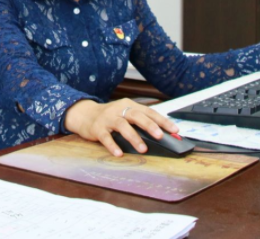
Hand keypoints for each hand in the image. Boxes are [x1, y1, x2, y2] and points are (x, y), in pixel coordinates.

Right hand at [63, 98, 178, 156]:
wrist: (84, 114)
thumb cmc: (110, 116)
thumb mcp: (126, 115)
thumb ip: (140, 122)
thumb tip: (161, 134)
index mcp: (130, 105)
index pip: (150, 112)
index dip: (163, 121)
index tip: (175, 130)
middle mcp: (120, 110)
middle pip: (137, 116)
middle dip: (150, 126)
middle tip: (160, 136)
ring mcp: (108, 118)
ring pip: (123, 126)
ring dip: (134, 137)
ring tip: (143, 149)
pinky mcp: (98, 128)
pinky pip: (106, 137)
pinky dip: (113, 145)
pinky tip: (119, 153)